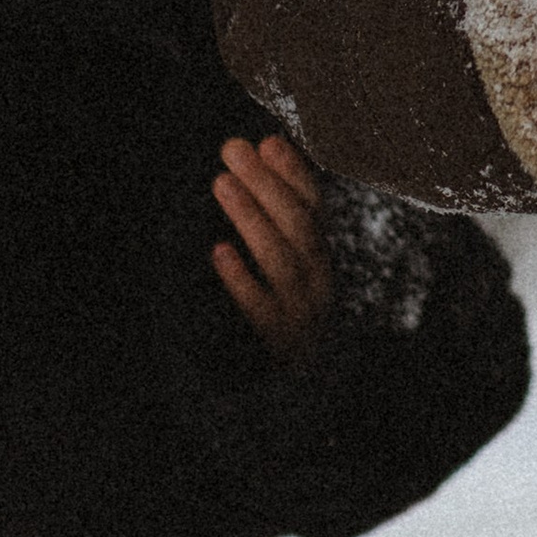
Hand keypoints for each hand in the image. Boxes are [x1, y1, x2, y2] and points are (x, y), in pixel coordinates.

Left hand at [213, 133, 333, 362]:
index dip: (293, 173)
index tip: (266, 141)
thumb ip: (272, 217)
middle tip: (232, 149)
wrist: (291, 395)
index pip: (314, 206)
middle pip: (299, 225)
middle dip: (266, 184)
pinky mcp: (277, 344)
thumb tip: (255, 152)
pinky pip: (259, 309)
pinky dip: (240, 278)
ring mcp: (300, 313)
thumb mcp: (282, 263)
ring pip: (282, 260)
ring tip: (222, 184)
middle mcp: (317, 281)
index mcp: (319, 255)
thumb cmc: (277, 313)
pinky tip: (218, 251)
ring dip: (252, 218)